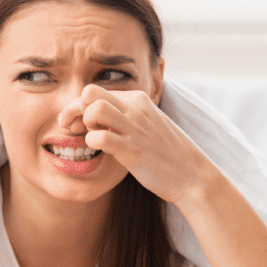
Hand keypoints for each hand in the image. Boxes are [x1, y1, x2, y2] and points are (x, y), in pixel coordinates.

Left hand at [57, 85, 215, 206]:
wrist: (192, 175)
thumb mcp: (147, 124)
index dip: (80, 106)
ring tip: (90, 136)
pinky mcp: (132, 149)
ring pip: (94, 108)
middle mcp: (135, 109)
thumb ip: (127, 116)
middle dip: (74, 109)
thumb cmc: (166, 152)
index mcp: (138, 99)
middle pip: (90, 92)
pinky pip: (99, 137)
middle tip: (73, 127)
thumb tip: (100, 115)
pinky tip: (99, 150)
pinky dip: (92, 143)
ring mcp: (134, 128)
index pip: (96, 91)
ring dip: (85, 123)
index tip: (78, 123)